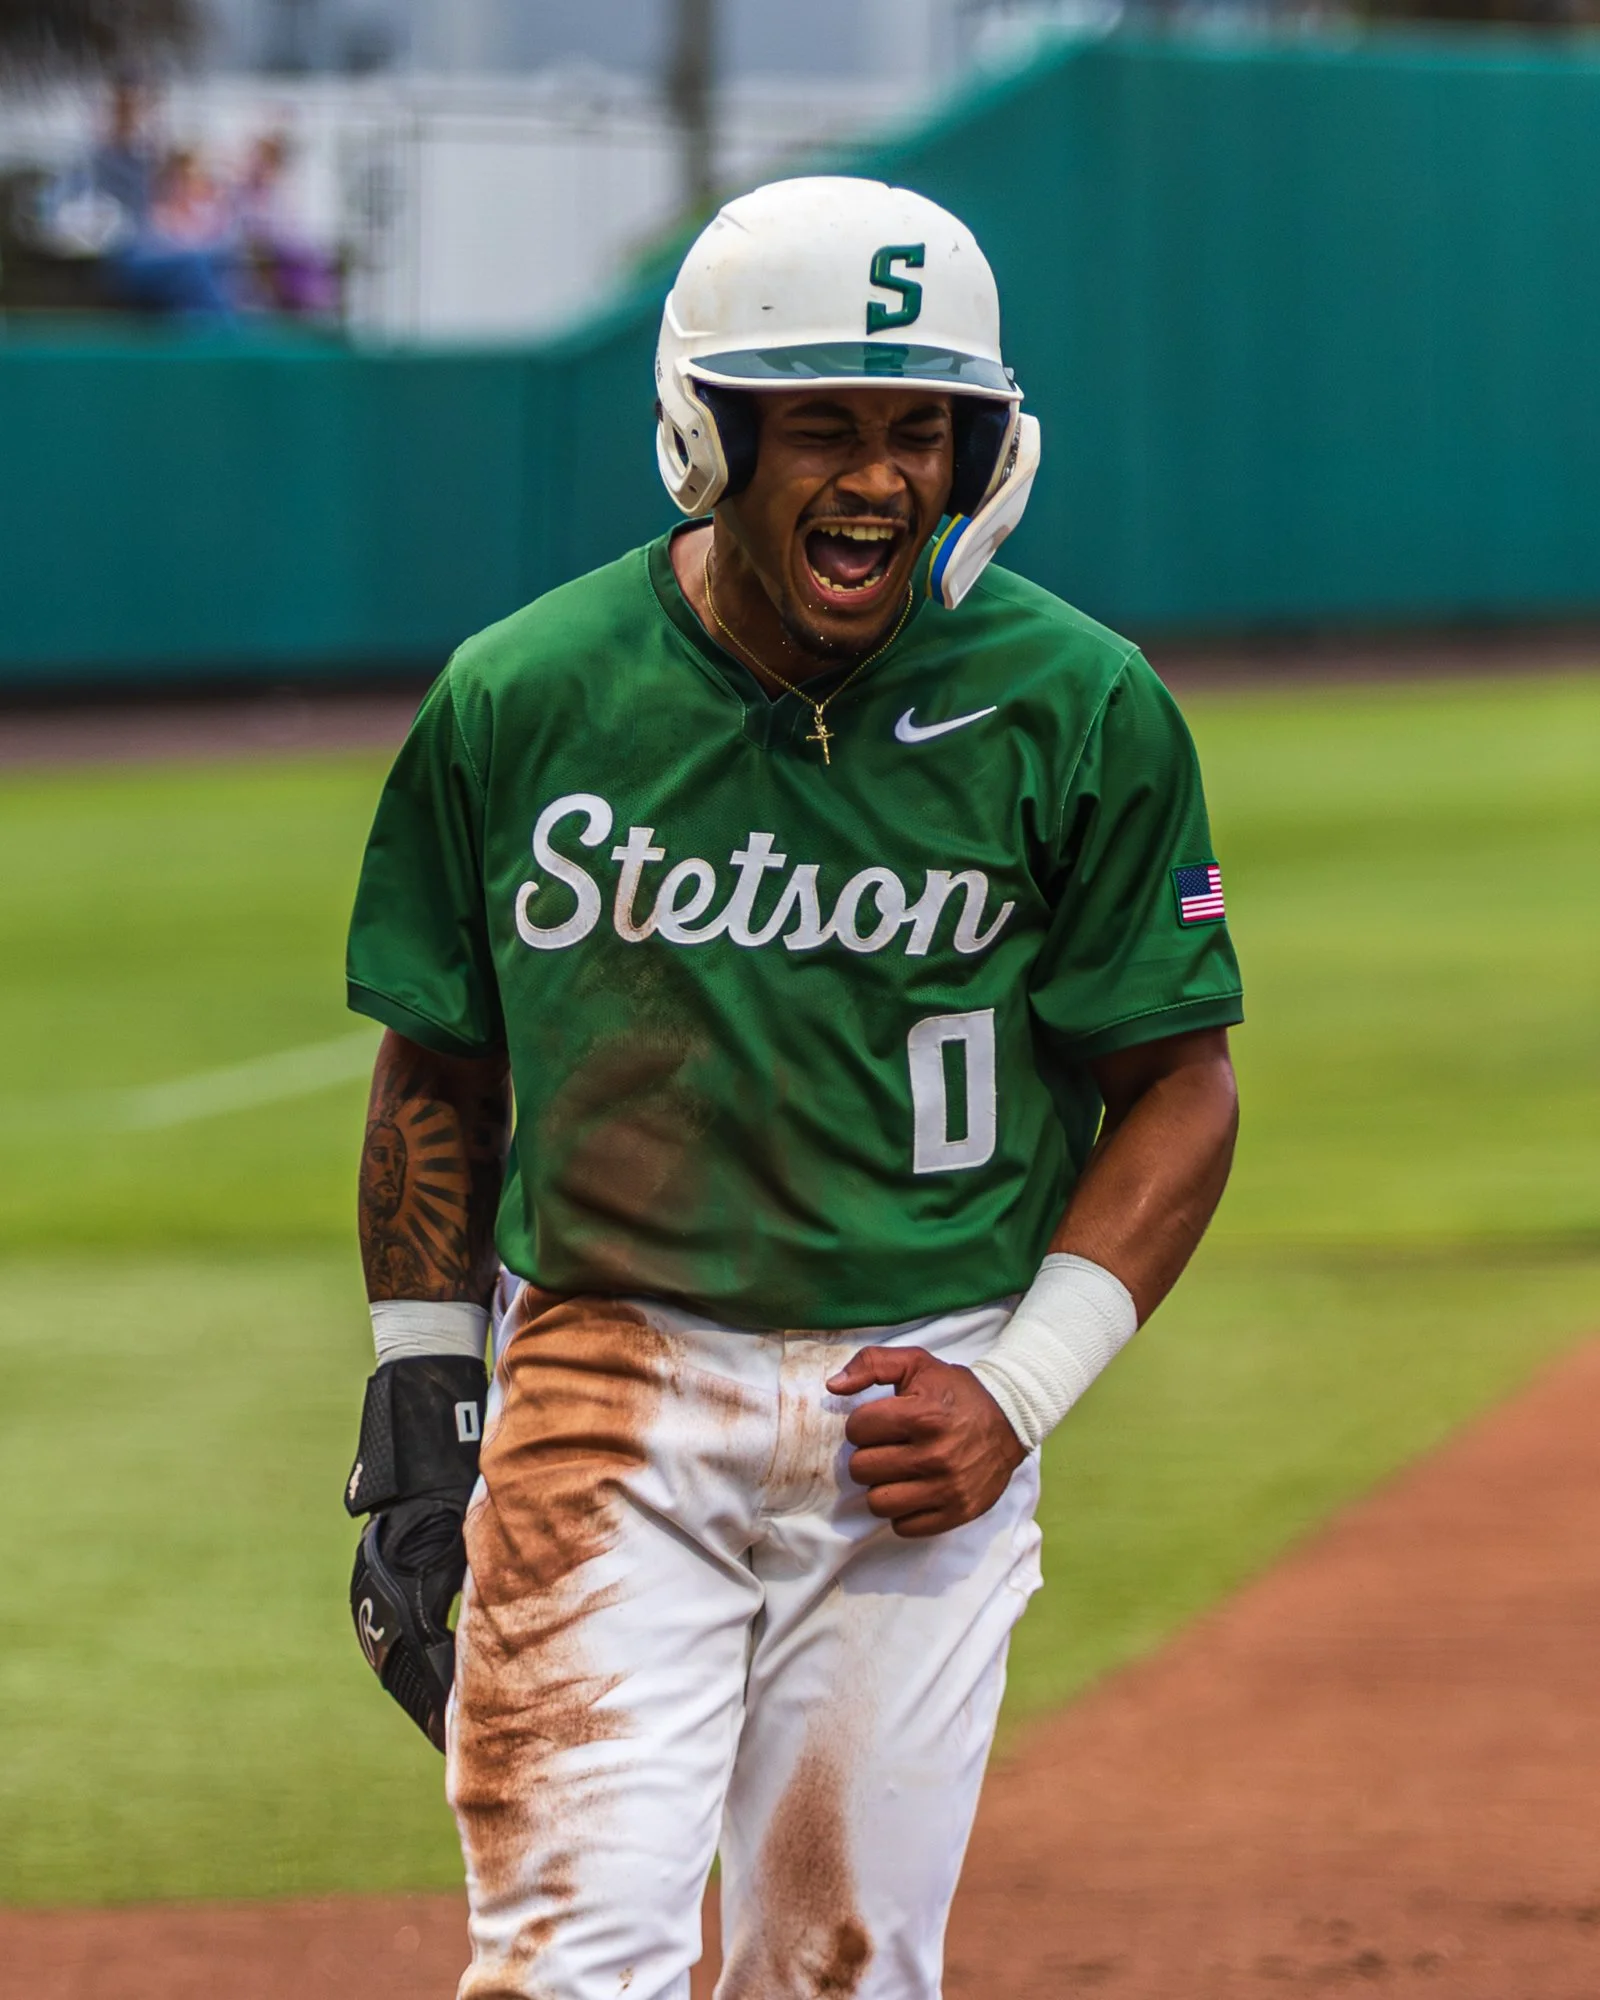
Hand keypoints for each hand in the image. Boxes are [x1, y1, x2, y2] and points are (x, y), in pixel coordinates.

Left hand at [826, 1346, 1025, 1538]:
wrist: (1011, 1420)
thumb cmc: (956, 1391)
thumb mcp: (916, 1363)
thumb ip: (871, 1364)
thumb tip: (833, 1387)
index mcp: (922, 1415)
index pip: (857, 1430)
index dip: (863, 1423)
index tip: (880, 1421)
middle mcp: (935, 1455)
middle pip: (862, 1469)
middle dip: (869, 1455)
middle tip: (889, 1447)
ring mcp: (947, 1488)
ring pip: (878, 1503)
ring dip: (882, 1486)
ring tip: (898, 1471)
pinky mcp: (958, 1512)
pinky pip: (904, 1527)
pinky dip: (904, 1511)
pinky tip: (914, 1490)